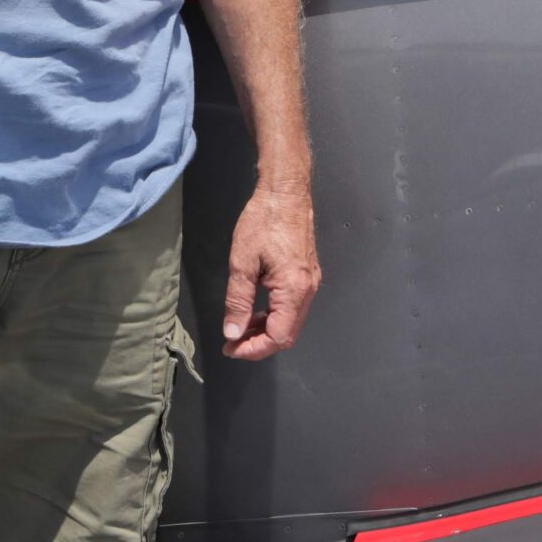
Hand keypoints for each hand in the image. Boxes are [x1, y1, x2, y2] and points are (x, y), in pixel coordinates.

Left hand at [221, 184, 319, 360]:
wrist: (285, 192)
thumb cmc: (263, 221)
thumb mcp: (242, 262)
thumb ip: (238, 301)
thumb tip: (233, 333)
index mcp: (294, 289)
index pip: (278, 337)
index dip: (253, 349)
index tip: (230, 348)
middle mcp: (308, 290)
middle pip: (287, 334)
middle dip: (259, 344)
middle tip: (232, 343)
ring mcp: (311, 282)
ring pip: (290, 321)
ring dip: (266, 330)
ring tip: (239, 329)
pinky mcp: (308, 274)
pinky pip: (292, 307)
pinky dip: (274, 315)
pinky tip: (255, 311)